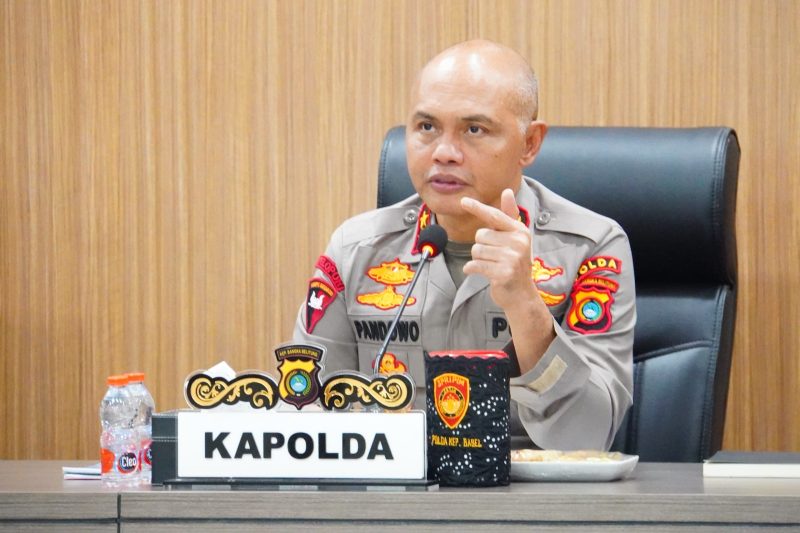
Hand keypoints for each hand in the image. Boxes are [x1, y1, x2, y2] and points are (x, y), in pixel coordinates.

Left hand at [460, 189, 537, 310]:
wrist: (521, 295)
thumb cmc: (514, 263)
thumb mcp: (514, 238)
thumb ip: (509, 215)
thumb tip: (507, 191)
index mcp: (520, 231)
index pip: (494, 216)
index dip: (478, 208)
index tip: (463, 202)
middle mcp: (518, 242)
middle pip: (481, 235)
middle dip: (481, 246)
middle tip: (494, 257)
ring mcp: (512, 258)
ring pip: (476, 250)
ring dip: (478, 259)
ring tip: (491, 265)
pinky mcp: (503, 273)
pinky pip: (476, 265)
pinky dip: (472, 269)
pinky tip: (481, 273)